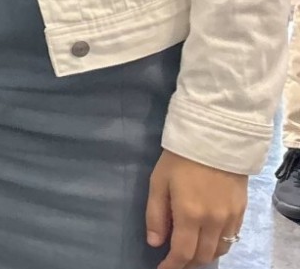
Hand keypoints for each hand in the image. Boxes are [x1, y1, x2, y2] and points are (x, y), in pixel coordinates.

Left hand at [146, 149, 246, 267]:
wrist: (215, 139)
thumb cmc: (179, 160)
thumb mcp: (158, 183)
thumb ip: (156, 215)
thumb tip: (155, 243)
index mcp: (190, 214)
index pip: (183, 252)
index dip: (172, 265)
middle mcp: (213, 221)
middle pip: (203, 256)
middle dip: (187, 262)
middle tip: (175, 259)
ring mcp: (230, 218)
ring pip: (219, 250)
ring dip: (204, 255)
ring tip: (190, 250)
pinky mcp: (241, 211)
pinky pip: (232, 238)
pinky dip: (218, 244)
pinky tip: (208, 238)